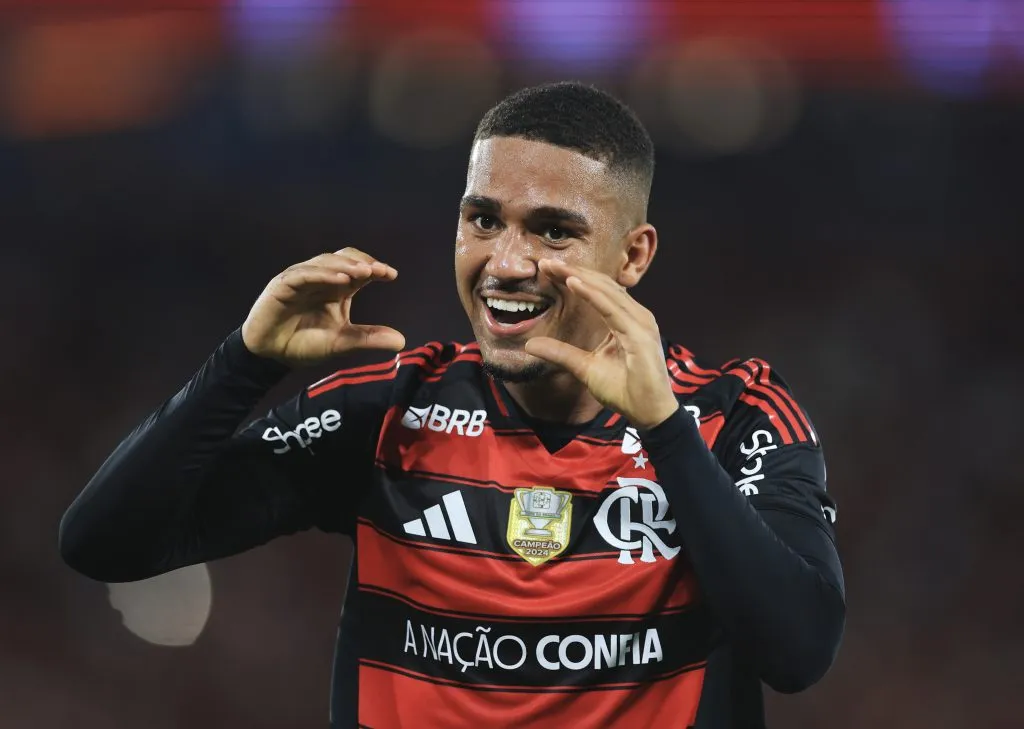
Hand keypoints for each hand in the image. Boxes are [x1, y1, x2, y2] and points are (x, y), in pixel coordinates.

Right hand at [241, 248, 404, 365]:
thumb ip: (368, 338)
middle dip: (362, 262)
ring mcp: (301, 279)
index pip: (358, 269)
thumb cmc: (304, 344)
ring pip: (325, 262)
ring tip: (364, 272)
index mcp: (336, 288)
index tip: (392, 275)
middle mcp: (321, 279)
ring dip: (345, 265)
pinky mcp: (283, 284)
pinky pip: (304, 274)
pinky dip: (323, 274)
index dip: (375, 268)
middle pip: (344, 258)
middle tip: (380, 271)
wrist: (271, 356)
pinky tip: (341, 280)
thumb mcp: (342, 343)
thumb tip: (401, 341)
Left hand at [524, 260, 677, 430]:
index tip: (548, 269)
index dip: (574, 278)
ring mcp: (640, 323)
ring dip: (579, 277)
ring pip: (606, 291)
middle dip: (573, 271)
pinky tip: (574, 284)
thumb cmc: (624, 390)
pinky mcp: (640, 335)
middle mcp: (636, 316)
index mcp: (625, 320)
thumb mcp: (584, 367)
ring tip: (555, 267)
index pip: (598, 291)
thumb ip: (560, 353)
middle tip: (546, 262)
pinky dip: (592, 295)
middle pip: (602, 285)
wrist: (648, 414)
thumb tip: (530, 344)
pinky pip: (612, 310)